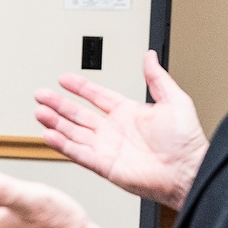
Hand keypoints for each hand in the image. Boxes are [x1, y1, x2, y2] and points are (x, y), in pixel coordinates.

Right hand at [34, 49, 209, 208]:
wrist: (187, 171)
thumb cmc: (186, 142)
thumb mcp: (174, 100)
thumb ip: (157, 78)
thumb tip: (150, 56)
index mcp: (129, 113)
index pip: (97, 96)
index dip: (80, 87)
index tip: (65, 79)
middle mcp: (115, 131)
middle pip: (78, 114)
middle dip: (58, 105)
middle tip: (41, 95)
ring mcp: (108, 148)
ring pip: (73, 133)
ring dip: (56, 123)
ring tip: (40, 113)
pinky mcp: (104, 166)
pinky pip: (77, 153)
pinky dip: (62, 145)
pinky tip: (49, 135)